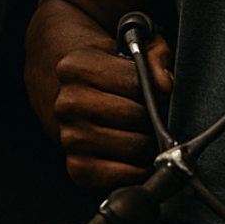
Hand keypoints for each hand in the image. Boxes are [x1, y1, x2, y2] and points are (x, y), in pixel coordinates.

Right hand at [52, 29, 173, 193]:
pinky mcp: (75, 167)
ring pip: (132, 148)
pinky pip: (117, 178)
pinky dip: (136, 171)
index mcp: (77, 67)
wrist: (60, 86)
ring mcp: (69, 137)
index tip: (157, 91)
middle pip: (135, 116)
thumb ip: (154, 56)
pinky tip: (138, 156)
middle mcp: (68, 103)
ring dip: (148, 143)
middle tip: (154, 114)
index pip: (136, 83)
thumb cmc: (100, 66)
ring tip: (146, 132)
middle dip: (153, 116)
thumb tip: (165, 86)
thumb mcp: (127, 45)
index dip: (155, 88)